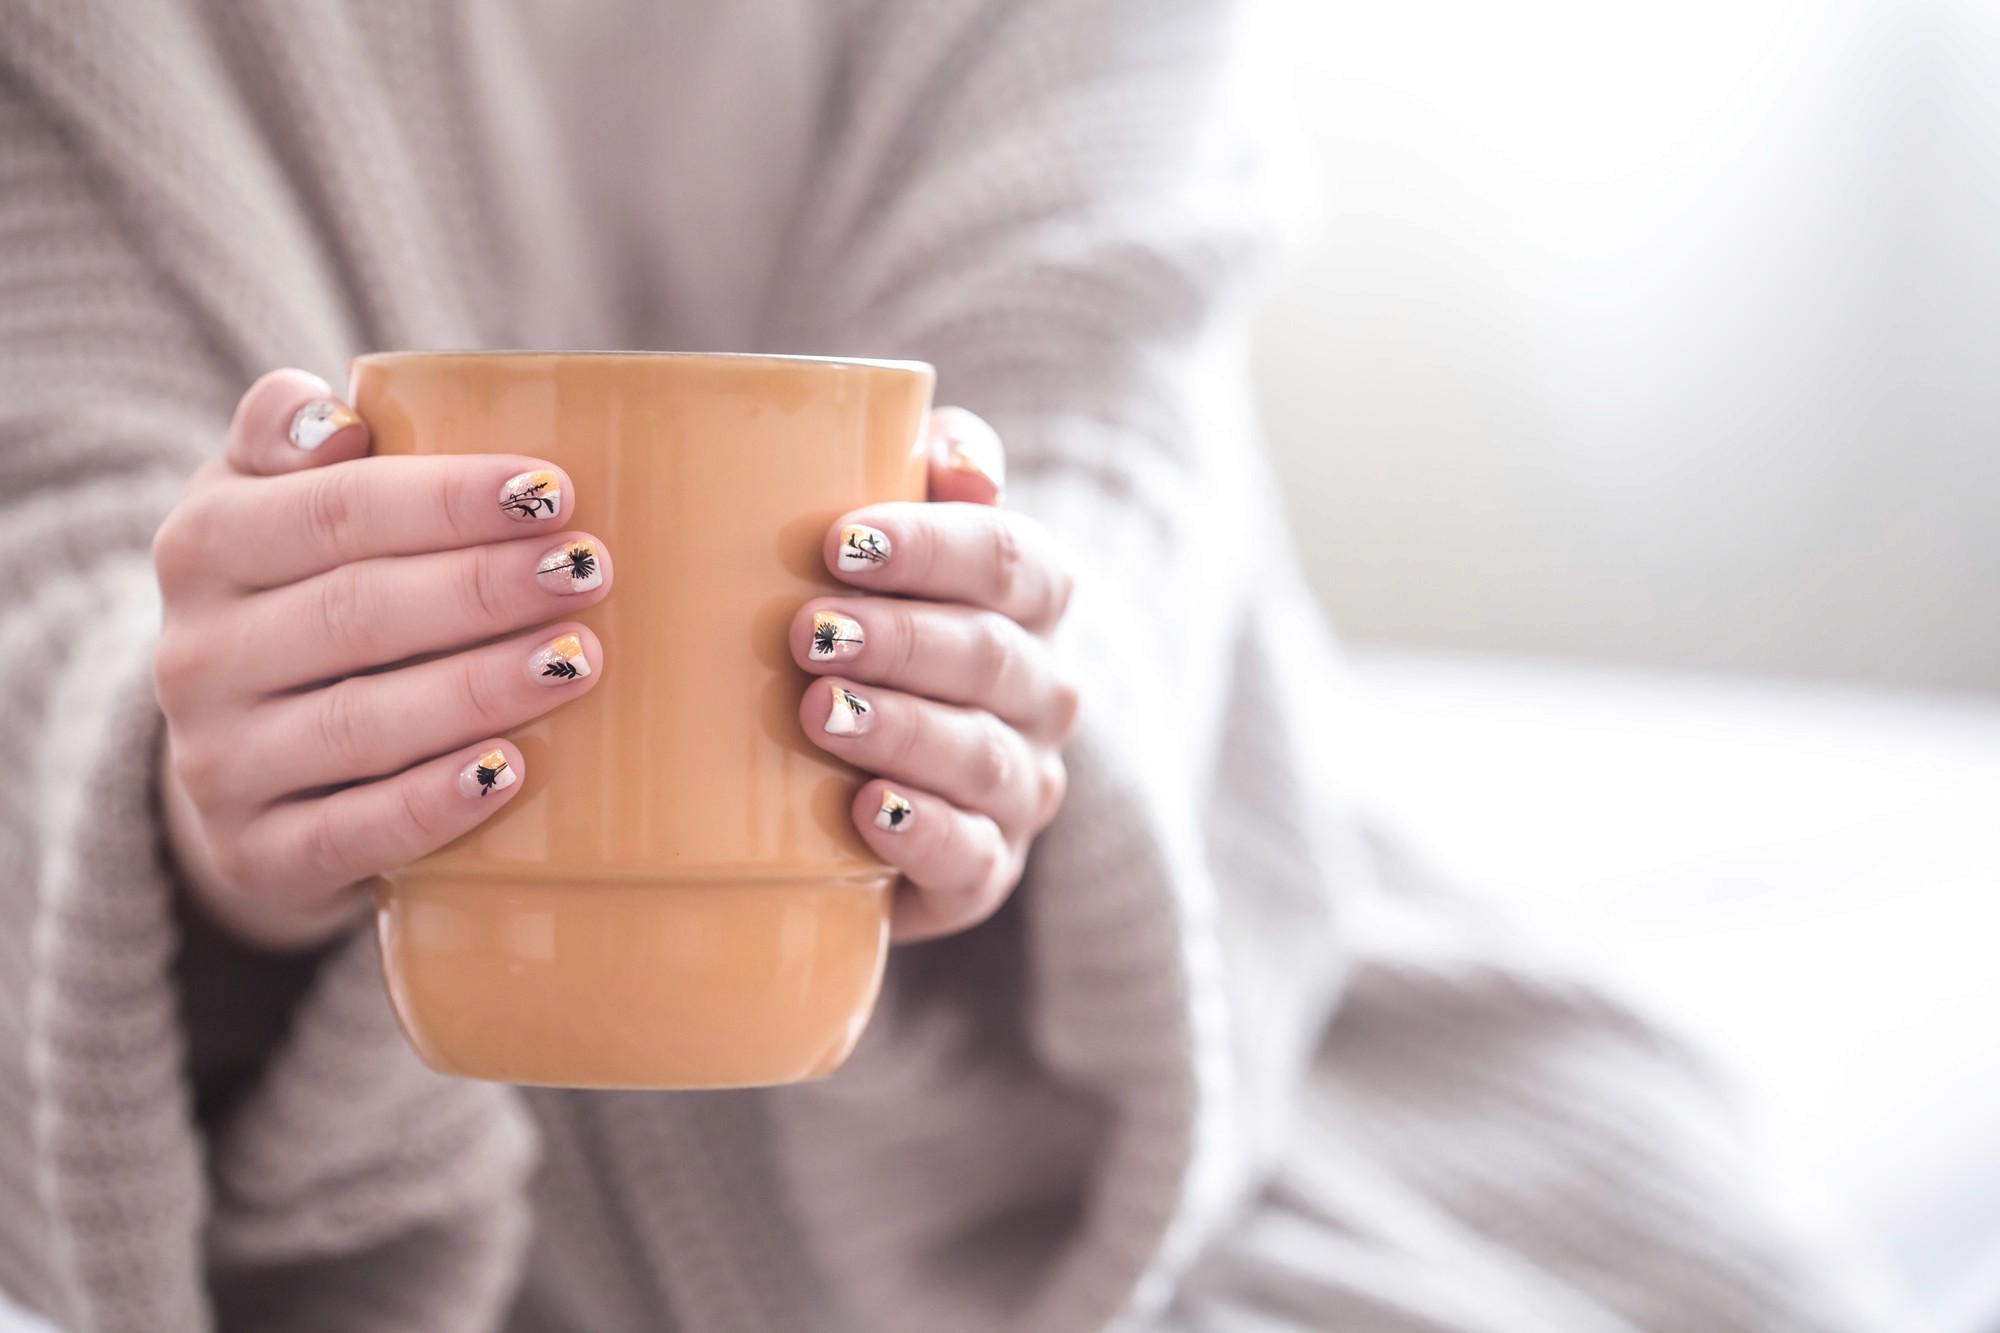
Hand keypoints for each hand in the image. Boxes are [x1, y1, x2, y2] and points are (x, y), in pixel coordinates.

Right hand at [152, 370, 610, 950]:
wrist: (243, 760)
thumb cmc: (298, 597)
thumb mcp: (268, 502)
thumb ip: (289, 434)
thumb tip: (334, 410)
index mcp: (204, 546)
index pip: (334, 511)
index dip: (446, 500)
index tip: (554, 491)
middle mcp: (195, 657)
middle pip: (357, 613)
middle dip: (482, 589)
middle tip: (589, 571)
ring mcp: (219, 765)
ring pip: (360, 723)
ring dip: (478, 689)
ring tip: (578, 660)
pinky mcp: (257, 856)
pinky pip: (352, 834)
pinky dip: (434, 802)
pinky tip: (509, 771)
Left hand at [792, 408, 1078, 940]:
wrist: (844, 783)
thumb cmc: (861, 620)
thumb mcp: (886, 534)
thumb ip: (925, 463)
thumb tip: (963, 462)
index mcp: (1032, 596)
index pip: (1009, 558)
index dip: (930, 546)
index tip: (838, 542)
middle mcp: (1043, 690)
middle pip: (991, 656)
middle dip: (902, 641)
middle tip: (808, 633)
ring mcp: (1021, 787)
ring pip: (982, 757)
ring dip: (902, 730)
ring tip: (820, 713)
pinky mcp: (985, 872)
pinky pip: (972, 858)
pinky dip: (922, 833)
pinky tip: (865, 810)